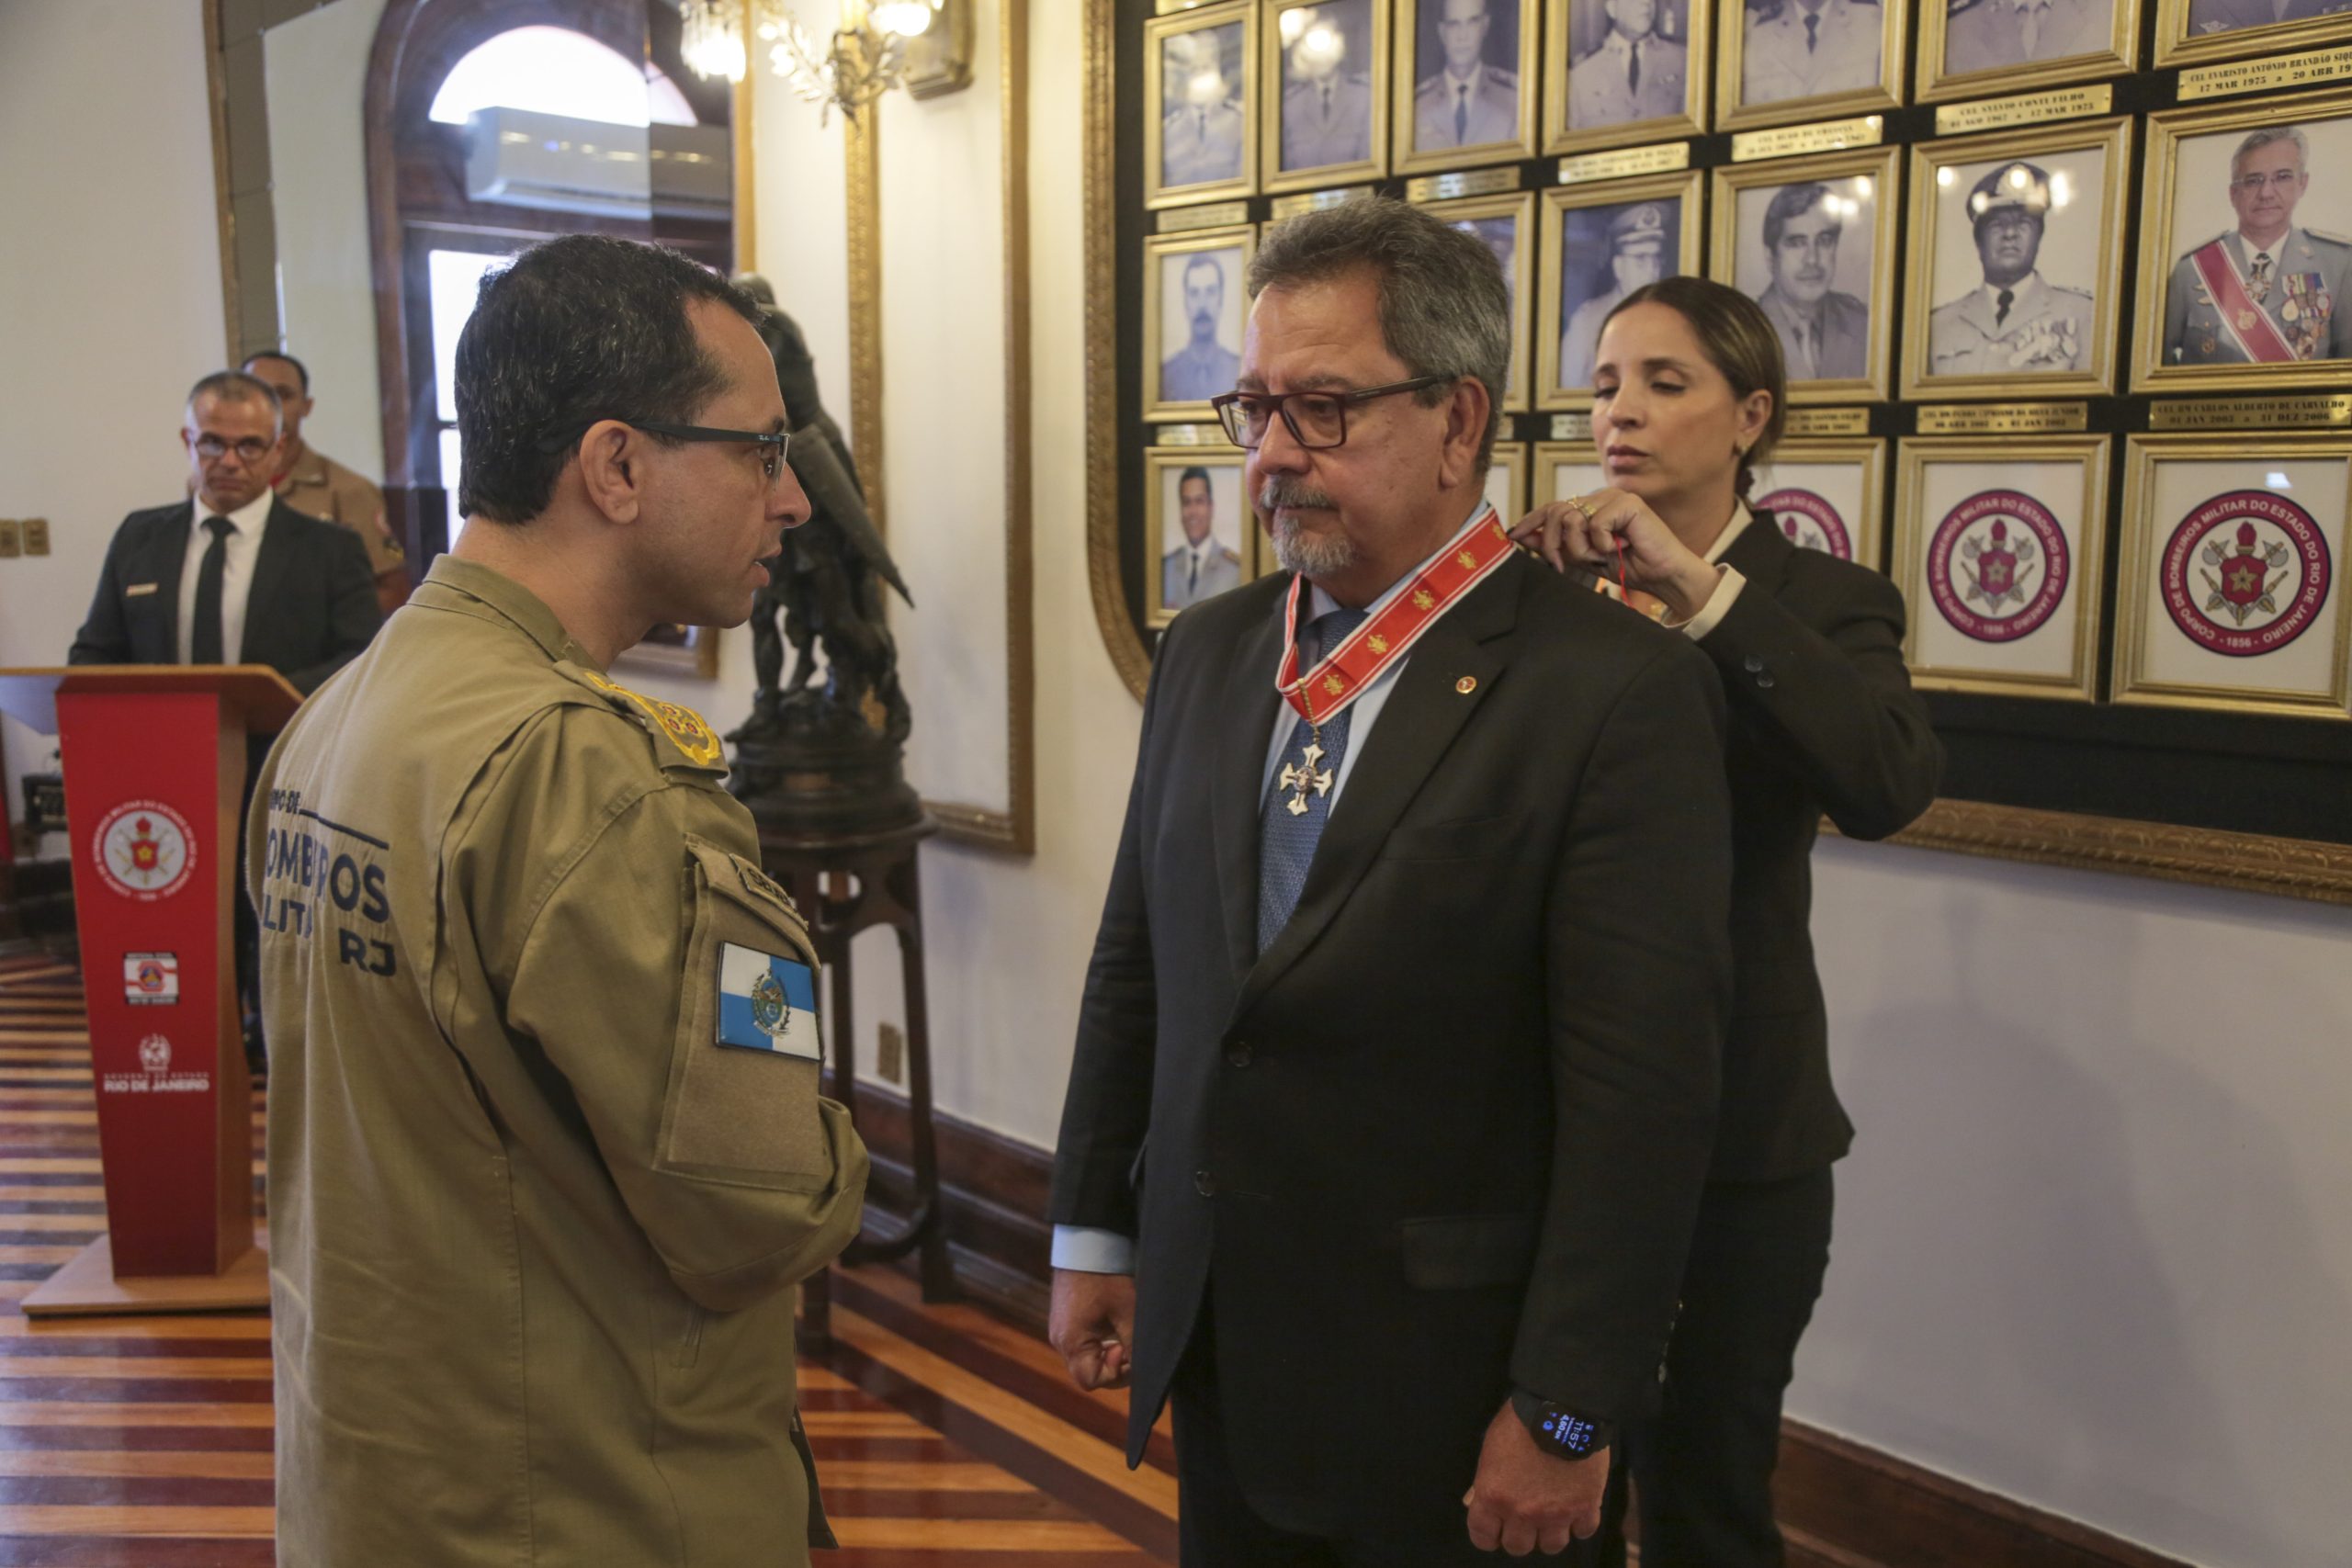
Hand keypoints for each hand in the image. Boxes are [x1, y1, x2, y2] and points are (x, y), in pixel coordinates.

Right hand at [1048, 1268, 1136, 1390]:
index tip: (1125, 1349)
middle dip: (1114, 1364)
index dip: (1115, 1373)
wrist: (1087, 1241)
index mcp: (1071, 1342)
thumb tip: (1143, 1367)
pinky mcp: (1065, 1319)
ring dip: (1107, 1351)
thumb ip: (1134, 1345)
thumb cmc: (1106, 1276)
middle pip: (1088, 1372)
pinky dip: (1100, 1341)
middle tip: (1129, 1344)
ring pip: (1087, 1357)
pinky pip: (1083, 1343)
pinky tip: (1113, 1323)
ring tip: (1122, 1331)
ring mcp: (1060, 1329)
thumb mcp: (1127, 1312)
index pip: (1091, 1381)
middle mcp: (1060, 1340)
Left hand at [1462, 1401, 1608, 1555]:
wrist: (1563, 1407)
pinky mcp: (1586, 1507)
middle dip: (1519, 1535)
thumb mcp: (1490, 1447)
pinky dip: (1580, 1523)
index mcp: (1493, 1496)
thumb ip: (1484, 1479)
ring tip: (1552, 1515)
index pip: (1482, 1536)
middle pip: (1518, 1547)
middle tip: (1525, 1519)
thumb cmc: (1520, 1421)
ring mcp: (1556, 1514)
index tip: (1495, 1530)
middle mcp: (1522, 1513)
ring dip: (1550, 1532)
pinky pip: (1584, 1532)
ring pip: (1552, 1546)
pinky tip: (1577, 1508)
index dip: (1488, 1535)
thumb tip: (1475, 1501)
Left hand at [1510, 490, 1719, 622]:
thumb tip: (1526, 537)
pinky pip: (1595, 523)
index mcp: (1590, 508)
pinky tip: (1620, 546)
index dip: (1531, 521)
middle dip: (1553, 543)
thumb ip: (1558, 546)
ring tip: (1600, 555)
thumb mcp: (1585, 558)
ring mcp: (1614, 497)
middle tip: (1560, 565)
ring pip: (1573, 519)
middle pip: (1556, 512)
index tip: (1513, 535)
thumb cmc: (1629, 565)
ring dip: (1580, 547)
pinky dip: (1602, 542)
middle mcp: (1600, 498)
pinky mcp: (1628, 502)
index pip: (1552, 507)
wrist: (1662, 575)